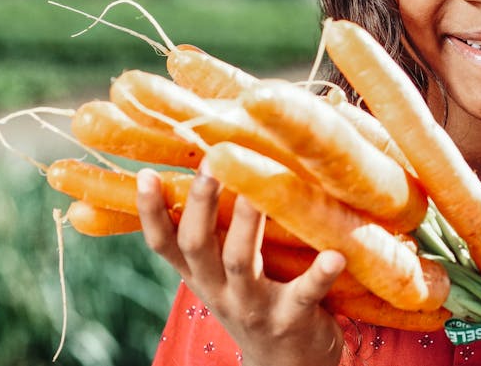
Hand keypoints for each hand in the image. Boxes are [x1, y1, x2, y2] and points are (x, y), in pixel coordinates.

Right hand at [137, 167, 344, 365]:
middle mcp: (220, 290)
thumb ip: (215, 232)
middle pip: (198, 245)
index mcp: (200, 275)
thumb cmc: (255, 300)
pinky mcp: (292, 318)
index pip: (165, 244)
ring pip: (241, 262)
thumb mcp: (224, 273)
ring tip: (258, 192)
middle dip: (202, 205)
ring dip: (249, 225)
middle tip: (211, 164)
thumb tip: (207, 163)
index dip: (151, 213)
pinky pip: (304, 293)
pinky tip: (335, 255)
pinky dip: (319, 274)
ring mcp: (254, 306)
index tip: (145, 175)